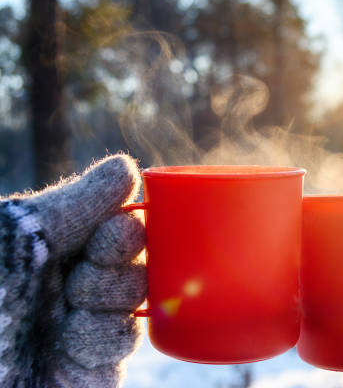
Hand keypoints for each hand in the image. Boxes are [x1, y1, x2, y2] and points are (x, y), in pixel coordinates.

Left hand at [0, 155, 146, 386]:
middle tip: (87, 269)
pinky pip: (124, 340)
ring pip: (136, 294)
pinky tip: (71, 340)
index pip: (111, 220)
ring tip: (72, 307)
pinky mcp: (94, 365)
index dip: (123, 224)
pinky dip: (104, 335)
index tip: (111, 230)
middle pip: (133, 255)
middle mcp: (69, 279)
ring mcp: (83, 322)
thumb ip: (75, 202)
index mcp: (49, 243)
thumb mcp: (17, 235)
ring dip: (110, 295)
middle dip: (116, 259)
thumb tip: (127, 166)